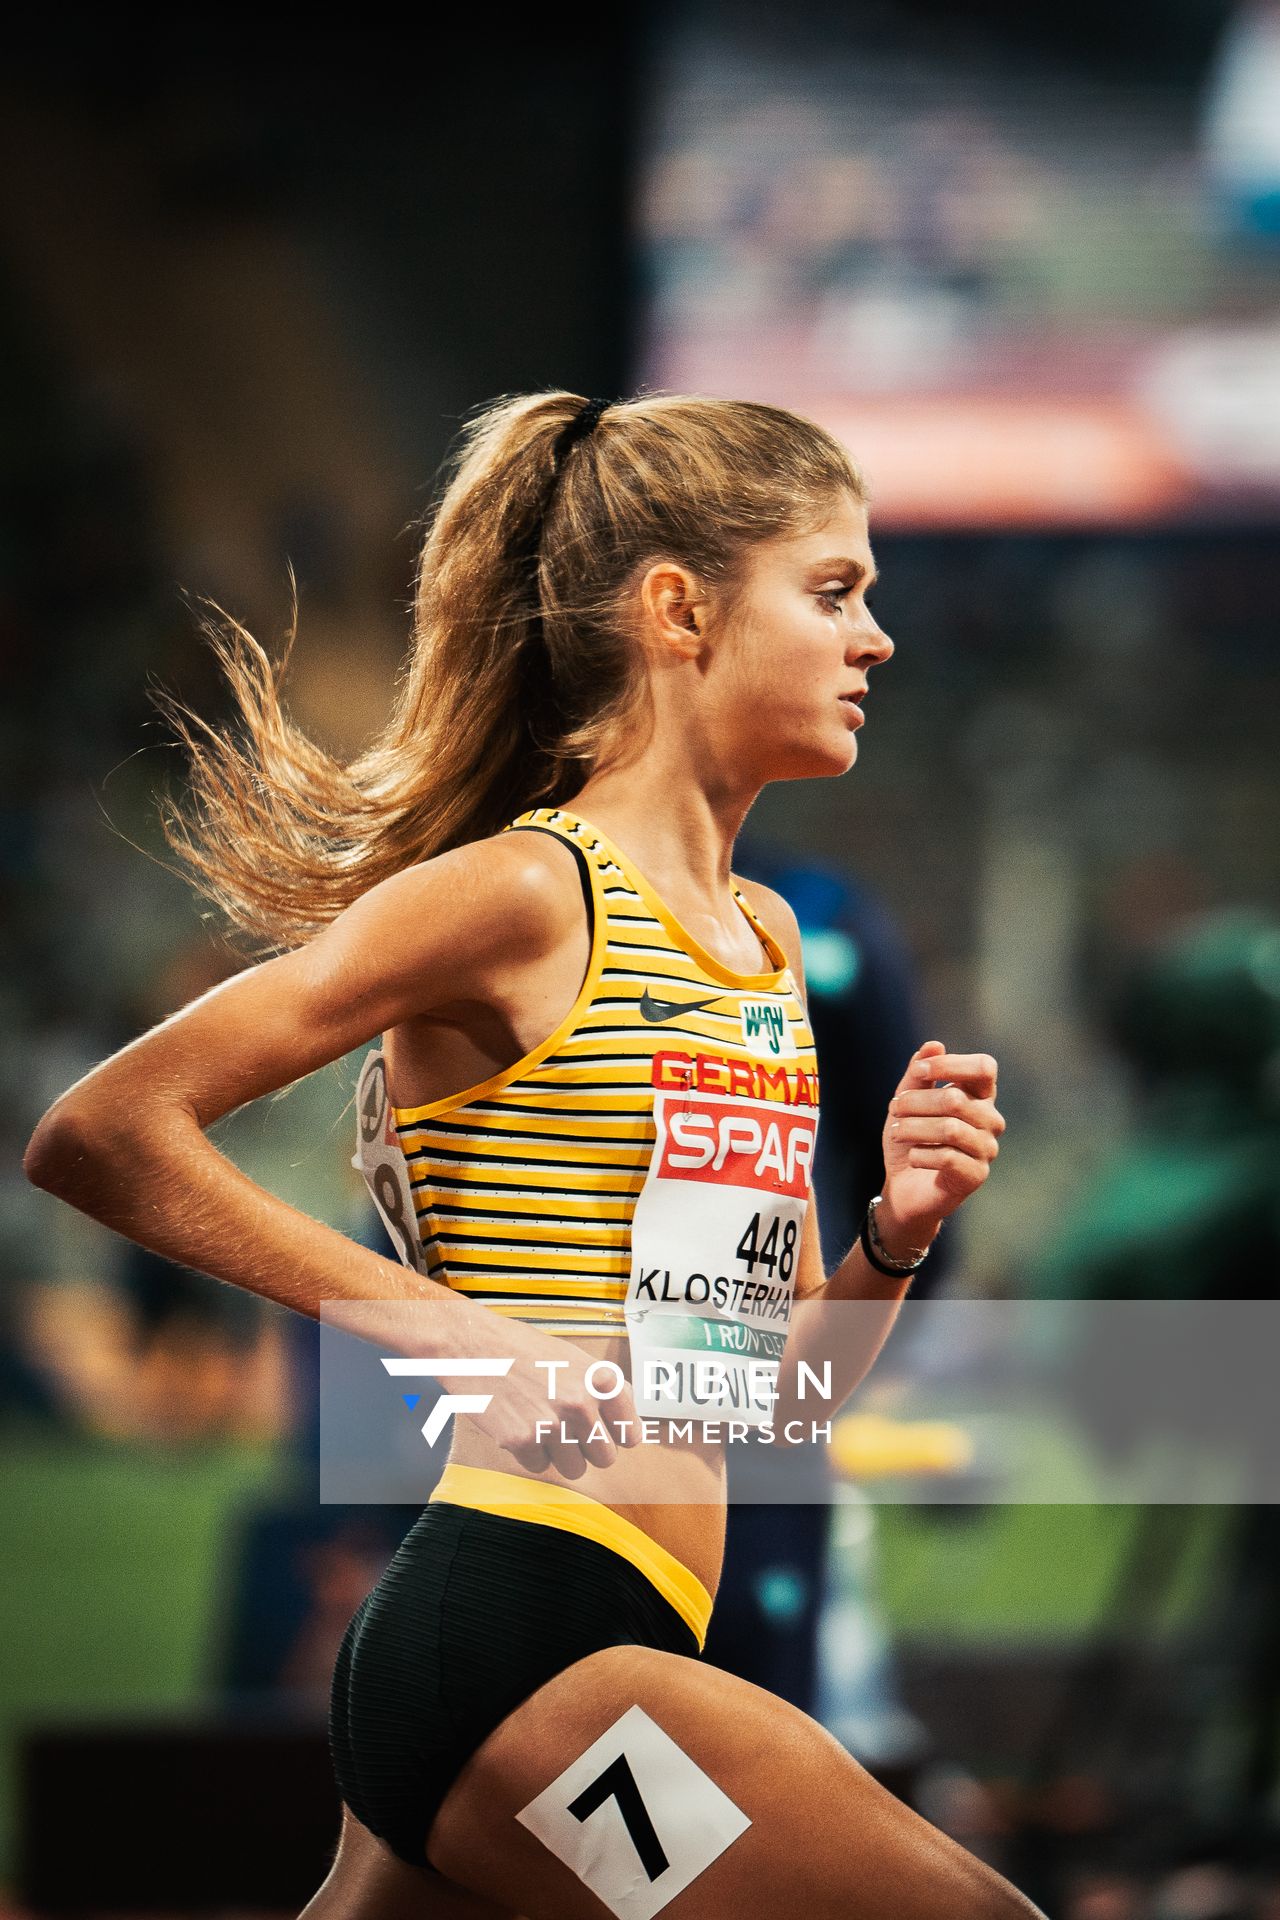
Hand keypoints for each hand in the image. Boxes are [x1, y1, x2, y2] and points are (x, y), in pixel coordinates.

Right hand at [440, 1303, 640, 1480]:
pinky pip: (540, 1467)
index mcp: (600, 1380)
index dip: (617, 1436)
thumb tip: (626, 1418)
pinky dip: (531, 1454)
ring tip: (543, 1427)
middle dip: (588, 1449)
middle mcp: (581, 1403)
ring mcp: (552, 1424)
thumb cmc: (522, 1348)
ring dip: (560, 1455)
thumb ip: (601, 1388)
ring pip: (575, 1469)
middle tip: (570, 1432)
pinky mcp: (522, 1440)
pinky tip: (521, 1426)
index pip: (631, 1434)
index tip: (608, 1434)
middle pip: (605, 1458)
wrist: (473, 1344)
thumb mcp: (574, 1357)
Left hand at [878, 1040, 1004, 1253]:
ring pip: (950, 1128)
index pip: (984, 1068)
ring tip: (896, 1132)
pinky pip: (948, 1157)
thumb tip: (934, 1044)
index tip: (919, 1073)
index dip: (951, 1065)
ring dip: (913, 1128)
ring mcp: (986, 1149)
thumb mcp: (906, 1101)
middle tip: (895, 1110)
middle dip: (916, 1102)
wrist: (904, 1188)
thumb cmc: (910, 1139)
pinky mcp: (976, 1176)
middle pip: (956, 1099)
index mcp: (979, 1097)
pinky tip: (913, 1157)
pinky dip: (921, 1154)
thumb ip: (918, 1074)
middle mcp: (990, 1120)